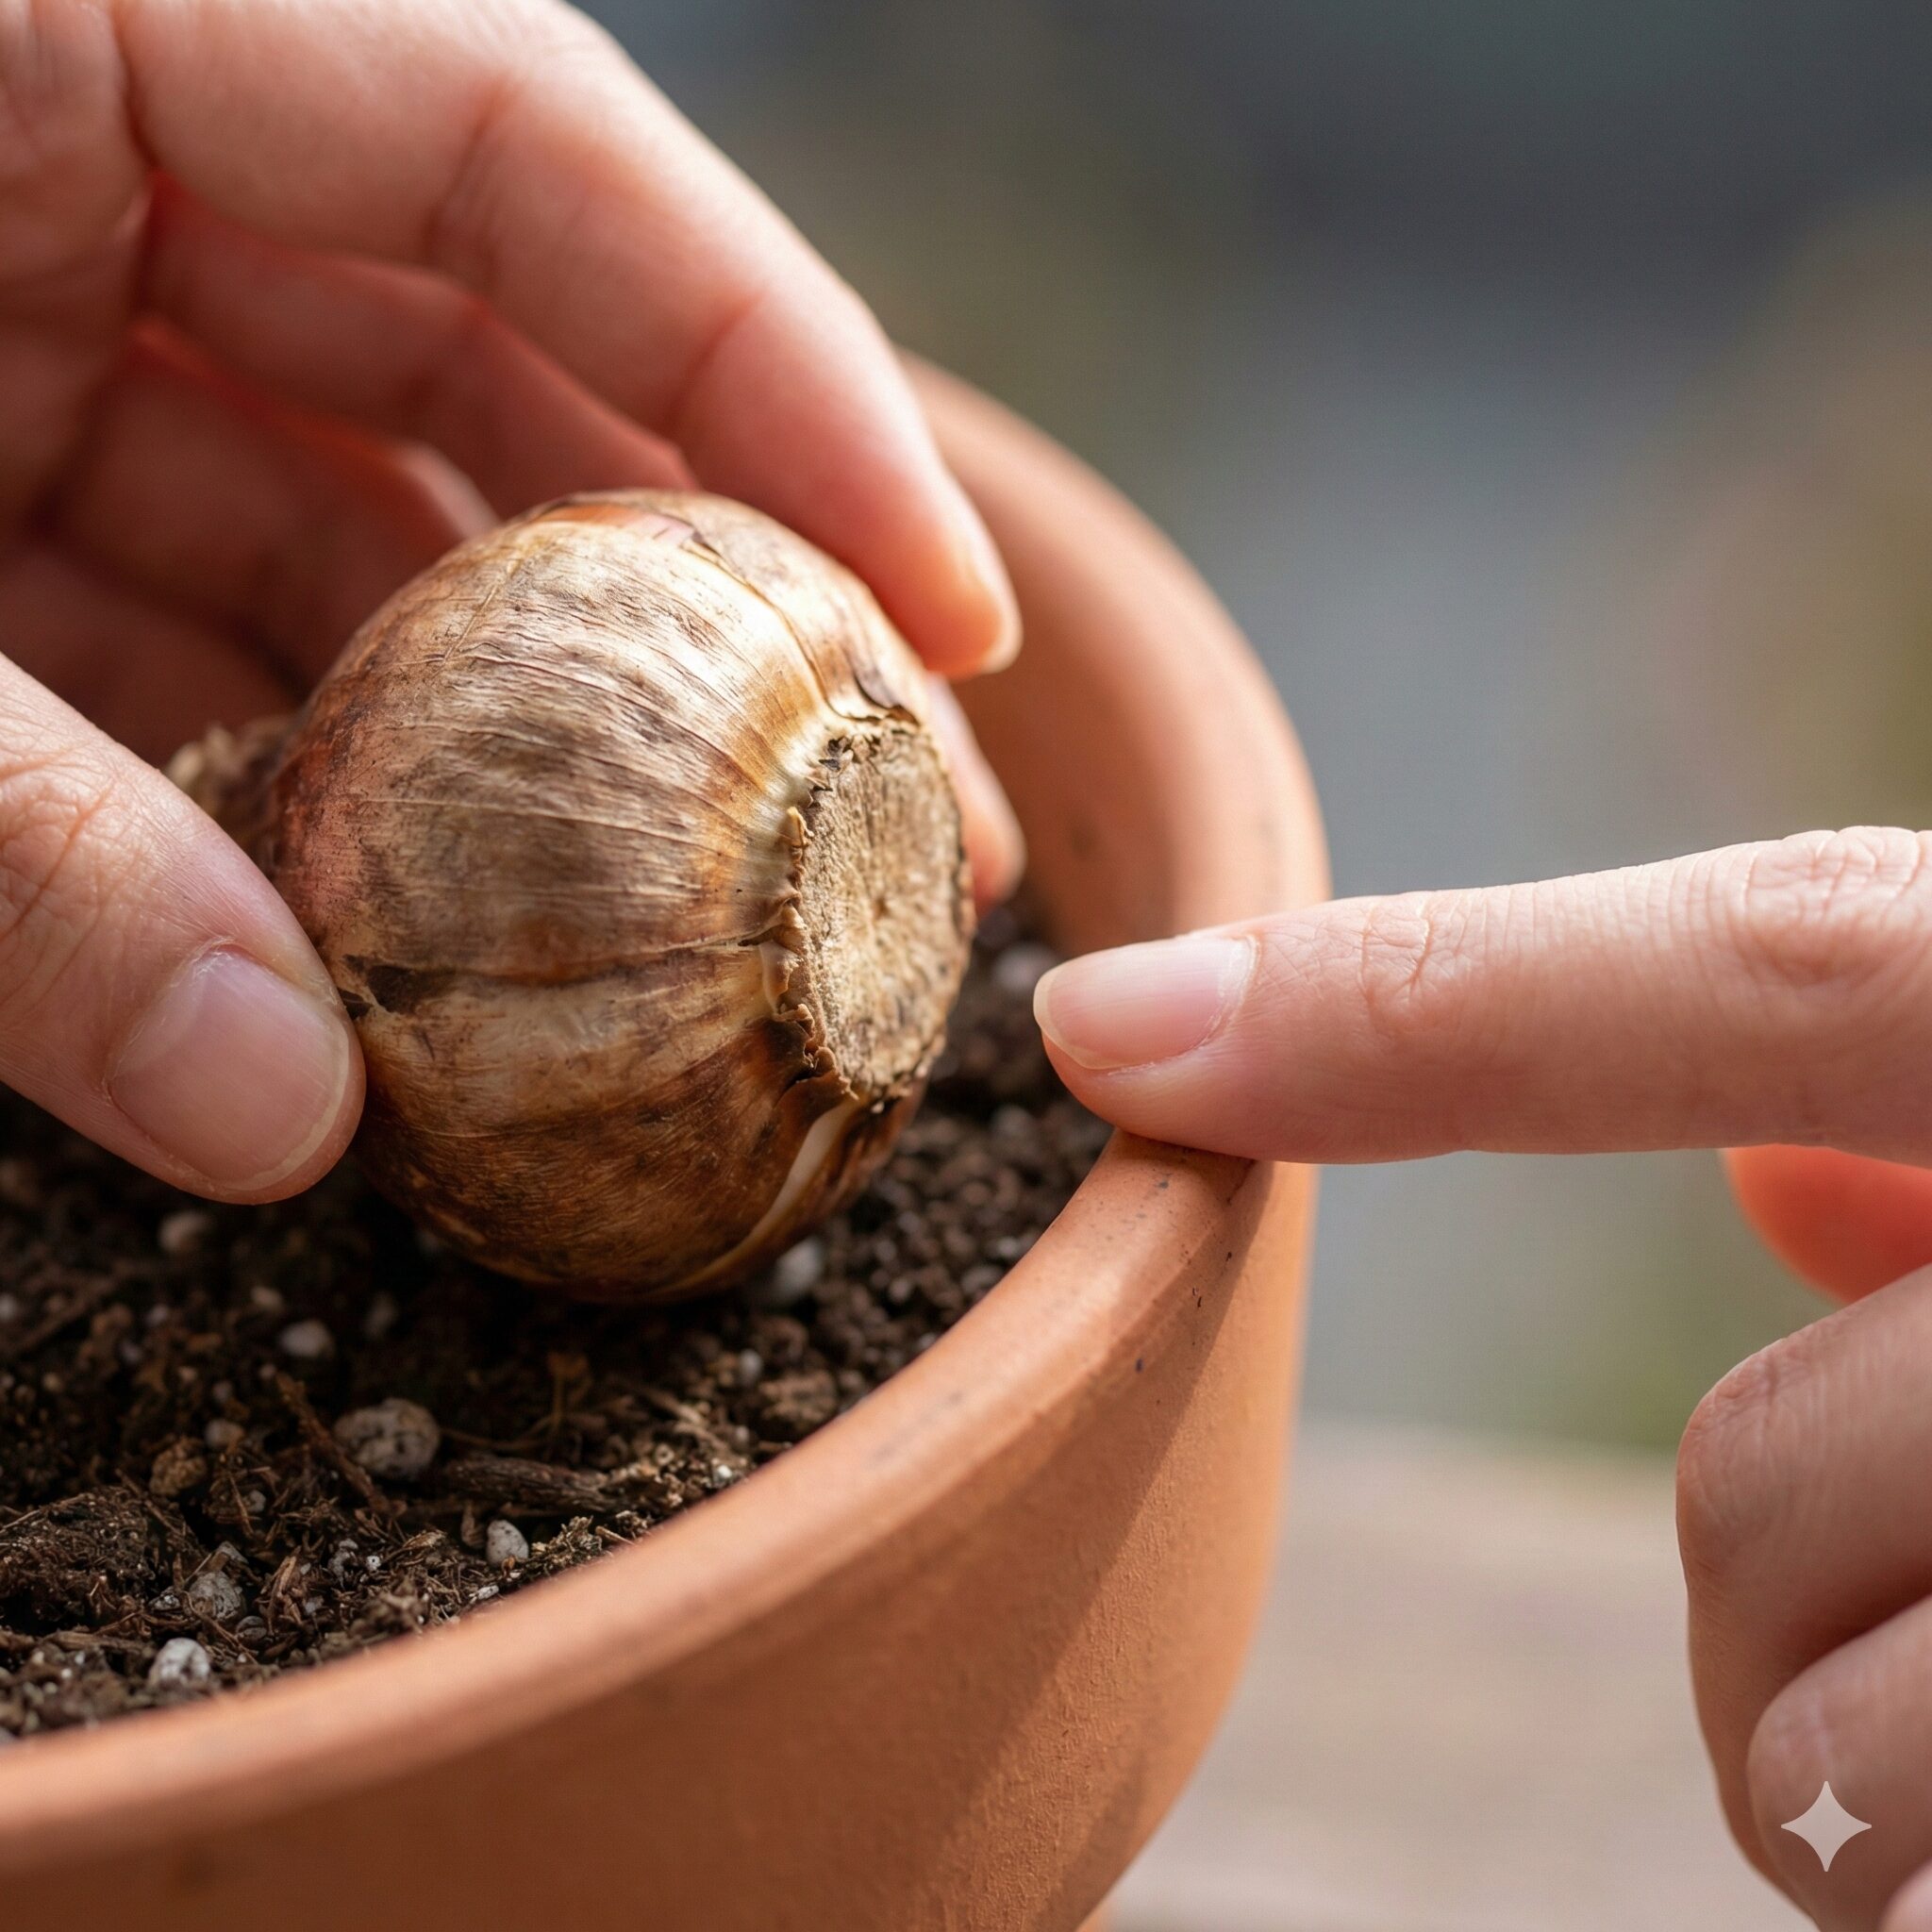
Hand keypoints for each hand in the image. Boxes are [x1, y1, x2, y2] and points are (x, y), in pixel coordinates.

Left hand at [0, 0, 1018, 1203]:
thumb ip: (9, 859)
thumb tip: (281, 1131)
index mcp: (69, 11)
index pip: (536, 150)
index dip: (790, 382)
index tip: (962, 620)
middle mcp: (85, 140)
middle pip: (503, 354)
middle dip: (697, 599)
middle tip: (878, 828)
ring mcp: (17, 299)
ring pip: (356, 503)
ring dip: (505, 730)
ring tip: (672, 929)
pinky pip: (194, 590)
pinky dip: (301, 757)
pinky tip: (413, 927)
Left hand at [1034, 825, 1931, 1926]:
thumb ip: (1921, 1148)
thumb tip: (1774, 1182)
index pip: (1776, 969)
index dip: (1418, 1011)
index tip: (1100, 1032)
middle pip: (1762, 1474)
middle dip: (1757, 1560)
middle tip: (1891, 1589)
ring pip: (1832, 1728)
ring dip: (1851, 1736)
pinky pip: (1902, 1863)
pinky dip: (1901, 1855)